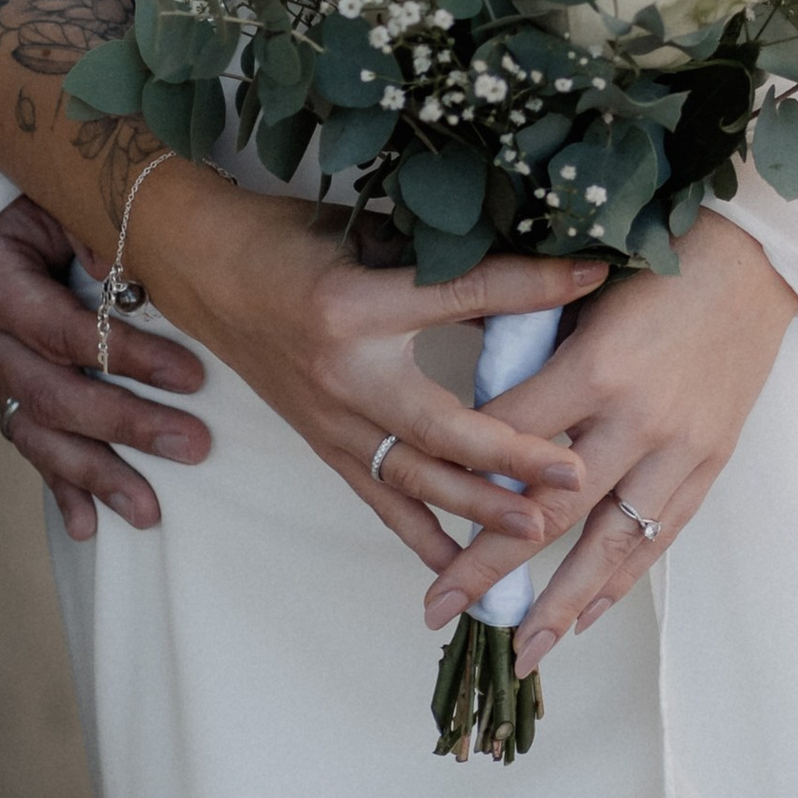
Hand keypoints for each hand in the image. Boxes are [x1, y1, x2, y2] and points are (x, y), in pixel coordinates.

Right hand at [0, 195, 212, 541]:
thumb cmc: (38, 200)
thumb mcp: (62, 199)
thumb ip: (94, 235)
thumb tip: (126, 280)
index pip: (66, 332)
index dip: (129, 357)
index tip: (192, 377)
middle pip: (55, 396)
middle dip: (126, 427)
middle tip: (190, 446)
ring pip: (40, 436)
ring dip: (96, 476)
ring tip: (147, 511)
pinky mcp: (5, 395)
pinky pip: (31, 447)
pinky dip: (59, 489)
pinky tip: (86, 526)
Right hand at [139, 171, 607, 584]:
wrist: (205, 271)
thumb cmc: (285, 239)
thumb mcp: (365, 230)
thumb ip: (438, 259)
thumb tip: (524, 264)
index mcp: (358, 303)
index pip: (463, 295)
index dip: (532, 285)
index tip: (592, 277)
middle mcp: (345, 376)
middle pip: (442, 425)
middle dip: (513, 454)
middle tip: (575, 473)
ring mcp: (331, 421)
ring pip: (414, 478)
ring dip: (476, 510)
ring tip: (536, 530)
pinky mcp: (323, 445)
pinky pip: (378, 499)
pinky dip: (419, 535)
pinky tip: (459, 567)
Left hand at [417, 214, 797, 673]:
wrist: (755, 257)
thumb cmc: (658, 262)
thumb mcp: (583, 292)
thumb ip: (531, 345)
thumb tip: (472, 394)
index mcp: (597, 365)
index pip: (510, 437)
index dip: (463, 474)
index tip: (419, 507)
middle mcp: (637, 418)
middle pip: (550, 510)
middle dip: (491, 564)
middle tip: (438, 607)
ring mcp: (679, 448)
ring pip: (610, 544)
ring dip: (562, 604)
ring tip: (521, 651)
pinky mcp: (709, 462)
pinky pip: (658, 537)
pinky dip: (620, 581)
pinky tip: (586, 616)